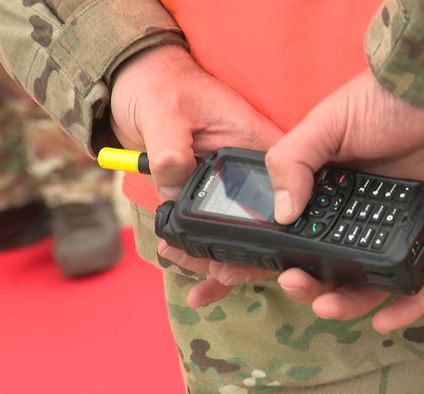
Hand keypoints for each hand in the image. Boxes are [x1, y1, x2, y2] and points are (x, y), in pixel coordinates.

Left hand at [111, 45, 283, 306]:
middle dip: (244, 257)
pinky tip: (194, 280)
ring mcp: (233, 185)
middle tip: (212, 274)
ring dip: (221, 261)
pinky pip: (217, 230)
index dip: (276, 229)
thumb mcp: (164, 112)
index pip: (284, 190)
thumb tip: (175, 179)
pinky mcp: (213, 195)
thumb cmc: (159, 88)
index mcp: (255, 142)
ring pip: (244, 235)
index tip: (248, 254)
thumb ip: (171, 146)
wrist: (138, 84)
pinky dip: (207, 256)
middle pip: (267, 223)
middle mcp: (251, 169)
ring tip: (187, 270)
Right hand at [265, 70, 423, 332]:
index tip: (280, 270)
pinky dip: (410, 305)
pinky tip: (385, 321)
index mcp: (342, 187)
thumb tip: (280, 215)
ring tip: (330, 308)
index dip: (293, 256)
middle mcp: (373, 210)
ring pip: (379, 278)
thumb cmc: (390, 100)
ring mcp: (409, 224)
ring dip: (352, 302)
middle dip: (315, 284)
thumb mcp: (328, 123)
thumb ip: (294, 161)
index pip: (312, 233)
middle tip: (300, 287)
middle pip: (340, 262)